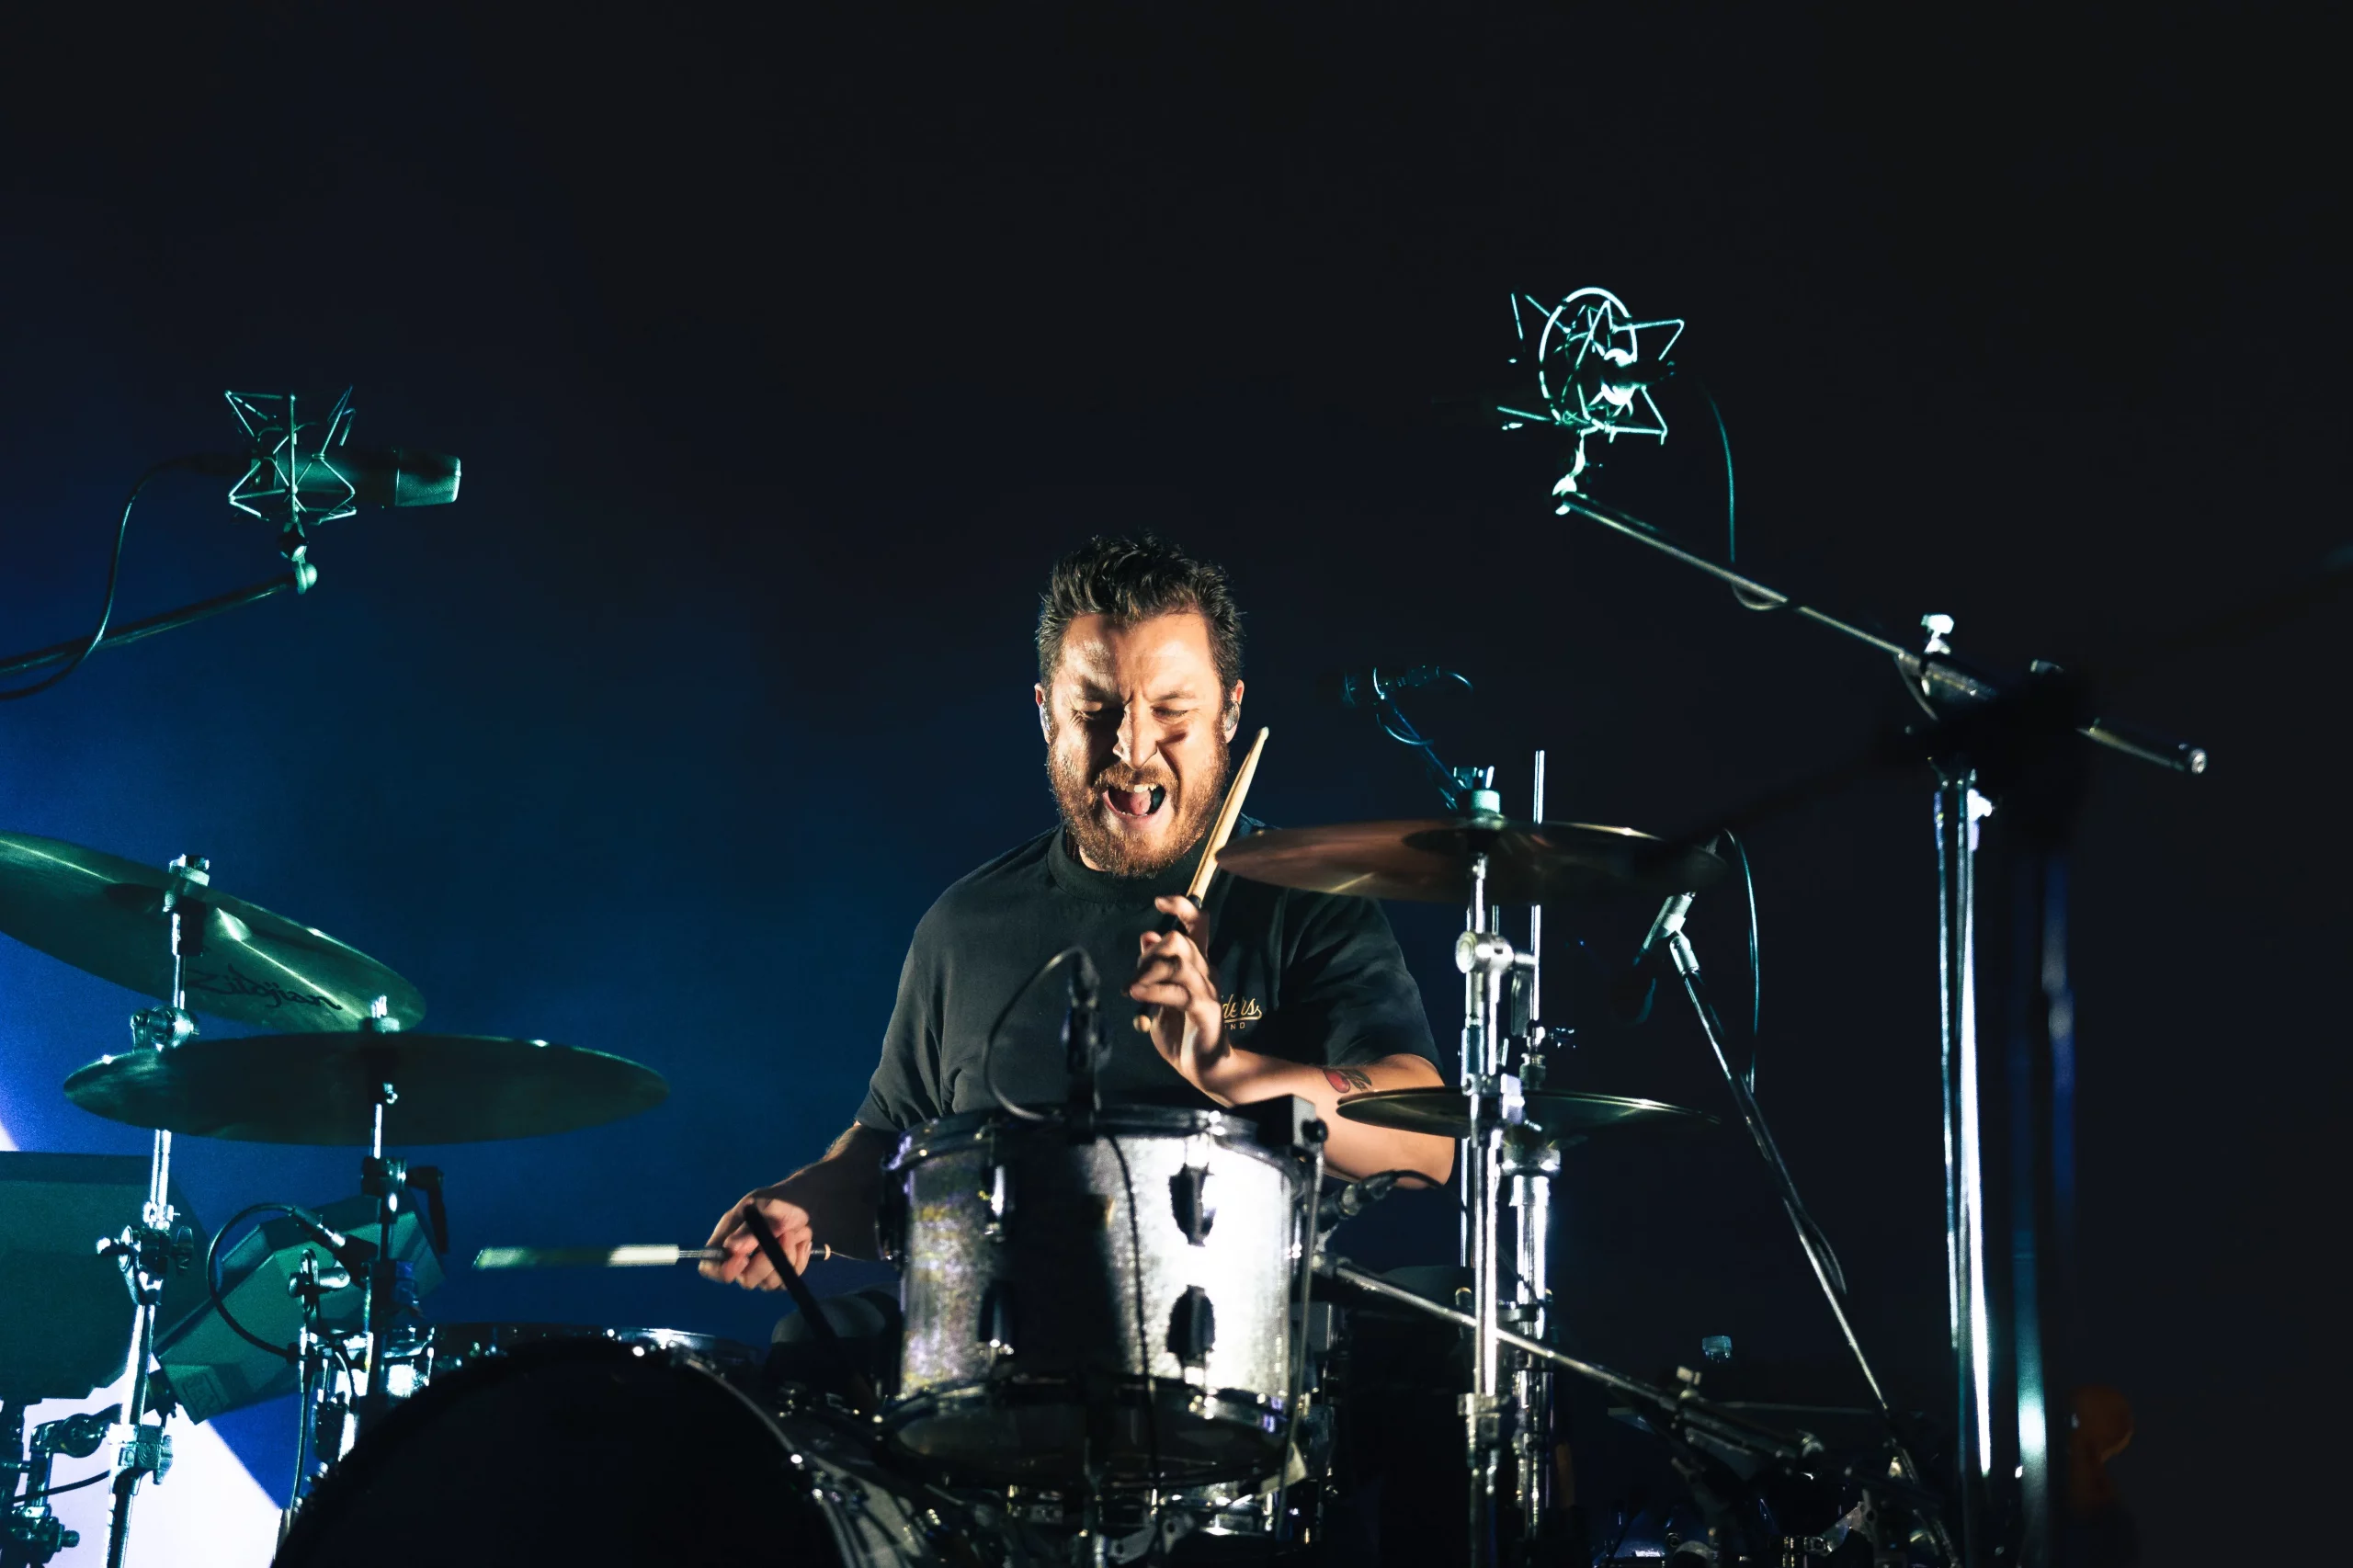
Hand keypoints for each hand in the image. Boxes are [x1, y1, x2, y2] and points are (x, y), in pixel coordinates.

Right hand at [700, 1181, 816, 1290]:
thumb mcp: (767, 1207)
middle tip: (784, 1234)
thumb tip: (731, 1249)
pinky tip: (801, 1241)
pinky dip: (799, 1259)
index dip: (721, 1270)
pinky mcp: (782, 1274)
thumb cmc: (781, 1200)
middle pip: (746, 1280)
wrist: (807, 1202)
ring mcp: (762, 1270)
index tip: (743, 1259)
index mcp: (728, 1238)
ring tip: (793, 1231)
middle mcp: (742, 1259)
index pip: (710, 1267)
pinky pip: (789, 1279)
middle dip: (767, 1261)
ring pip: (770, 1283)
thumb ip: (749, 1229)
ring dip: (787, 1254)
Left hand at [1132, 894, 1237, 1098]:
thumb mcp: (1158, 994)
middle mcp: (1206, 971)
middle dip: (1149, 955)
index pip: (1198, 923)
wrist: (1204, 1068)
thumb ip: (1153, 967)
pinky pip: (1178, 992)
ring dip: (1147, 973)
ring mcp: (1208, 991)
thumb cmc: (1180, 1030)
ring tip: (1130, 990)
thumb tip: (1147, 935)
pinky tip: (1136, 996)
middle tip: (1132, 979)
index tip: (1160, 902)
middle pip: (1179, 940)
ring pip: (1178, 963)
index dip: (1181, 906)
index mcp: (1197, 964)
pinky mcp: (1205, 1011)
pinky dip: (1153, 991)